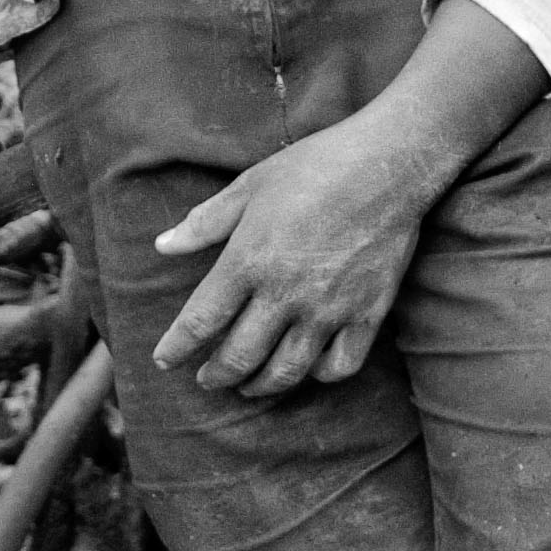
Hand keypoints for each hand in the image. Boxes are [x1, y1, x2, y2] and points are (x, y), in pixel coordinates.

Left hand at [152, 116, 428, 393]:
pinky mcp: (367, 314)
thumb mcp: (249, 186)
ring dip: (260, 386)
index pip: (200, 321)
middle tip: (207, 378)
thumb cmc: (315, 167)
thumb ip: (204, 223)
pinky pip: (339, 366)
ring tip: (248, 386)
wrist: (389, 164)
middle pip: (239, 357)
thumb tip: (162, 245)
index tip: (165, 360)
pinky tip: (307, 368)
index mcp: (249, 260)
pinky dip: (318, 375)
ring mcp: (328, 309)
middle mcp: (285, 293)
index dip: (176, 347)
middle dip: (215, 375)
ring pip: (286, 372)